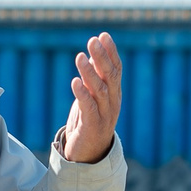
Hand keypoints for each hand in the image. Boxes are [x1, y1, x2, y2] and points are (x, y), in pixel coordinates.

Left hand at [56, 32, 121, 164]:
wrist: (89, 155)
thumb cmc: (89, 122)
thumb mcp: (93, 97)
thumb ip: (94, 78)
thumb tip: (91, 54)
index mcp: (114, 94)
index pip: (116, 69)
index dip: (110, 52)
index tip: (103, 35)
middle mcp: (113, 102)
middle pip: (110, 76)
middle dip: (102, 57)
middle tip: (93, 40)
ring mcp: (104, 115)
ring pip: (99, 90)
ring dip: (90, 72)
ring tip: (80, 57)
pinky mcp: (92, 127)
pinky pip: (88, 108)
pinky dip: (82, 94)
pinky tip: (75, 81)